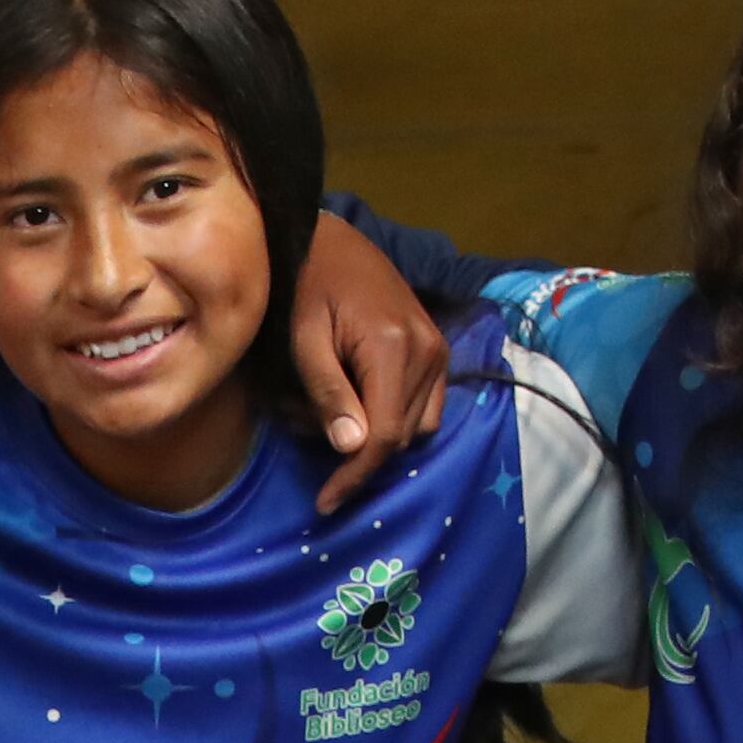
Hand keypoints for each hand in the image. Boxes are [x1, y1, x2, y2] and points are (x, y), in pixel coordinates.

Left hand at [288, 210, 448, 514]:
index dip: (355, 476)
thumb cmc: (307, 285)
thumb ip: (329, 393)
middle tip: (305, 430)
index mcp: (394, 348)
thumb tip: (353, 448)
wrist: (331, 240)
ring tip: (327, 415)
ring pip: (417, 426)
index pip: (384, 435)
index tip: (325, 502)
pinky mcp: (438, 348)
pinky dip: (393, 418)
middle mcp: (428, 351)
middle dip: (356, 453)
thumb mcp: (304, 339)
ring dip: (375, 437)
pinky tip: (356, 404)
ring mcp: (439, 350)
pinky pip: (426, 406)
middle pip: (402, 436)